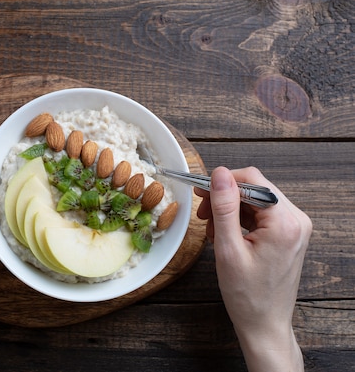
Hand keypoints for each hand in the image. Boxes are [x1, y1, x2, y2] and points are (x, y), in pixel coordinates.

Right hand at [195, 167, 311, 371]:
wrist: (264, 324)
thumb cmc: (247, 295)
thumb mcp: (228, 249)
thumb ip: (224, 208)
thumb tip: (219, 174)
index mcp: (286, 223)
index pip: (252, 180)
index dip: (222, 182)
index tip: (200, 191)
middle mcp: (296, 220)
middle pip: (255, 188)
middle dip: (225, 198)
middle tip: (203, 214)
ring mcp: (295, 227)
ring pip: (255, 200)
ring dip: (230, 209)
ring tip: (213, 231)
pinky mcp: (289, 233)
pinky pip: (261, 213)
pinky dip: (240, 219)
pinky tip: (226, 235)